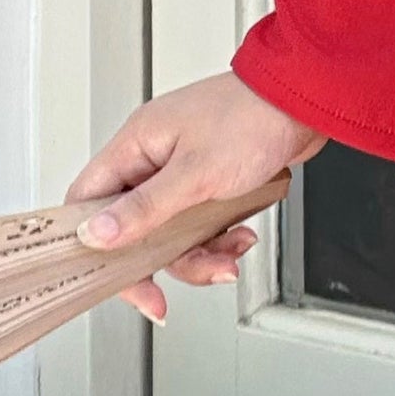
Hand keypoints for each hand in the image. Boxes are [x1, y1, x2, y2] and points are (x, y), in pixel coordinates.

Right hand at [62, 70, 328, 322]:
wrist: (307, 101)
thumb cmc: (254, 118)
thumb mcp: (196, 174)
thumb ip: (145, 209)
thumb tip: (95, 233)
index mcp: (136, 145)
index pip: (88, 199)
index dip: (93, 243)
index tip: (111, 277)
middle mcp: (153, 157)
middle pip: (132, 226)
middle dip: (157, 261)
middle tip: (164, 294)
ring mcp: (182, 169)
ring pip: (170, 232)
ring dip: (198, 254)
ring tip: (226, 258)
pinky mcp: (211, 179)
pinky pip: (199, 224)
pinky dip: (219, 238)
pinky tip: (241, 237)